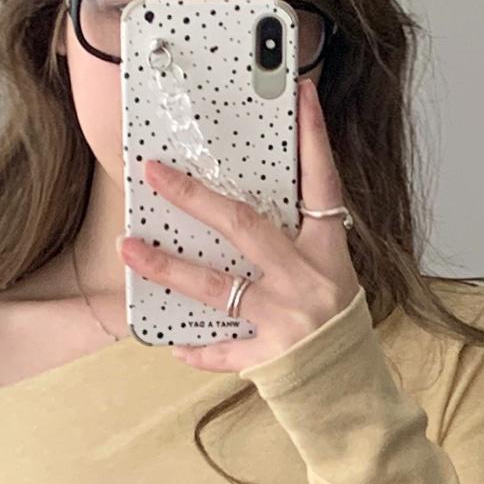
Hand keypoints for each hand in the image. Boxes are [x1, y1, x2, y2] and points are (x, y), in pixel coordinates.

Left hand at [122, 71, 359, 368]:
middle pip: (245, 227)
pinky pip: (222, 351)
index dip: (314, 137)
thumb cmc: (339, 326)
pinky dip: (195, 348)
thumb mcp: (333, 273)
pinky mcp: (269, 359)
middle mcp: (307, 280)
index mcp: (328, 253)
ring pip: (216, 287)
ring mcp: (286, 320)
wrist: (353, 391)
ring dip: (167, 267)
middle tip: (156, 174)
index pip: (323, 184)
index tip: (301, 93)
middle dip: (196, 198)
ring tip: (130, 247)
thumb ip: (297, 243)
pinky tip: (170, 342)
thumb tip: (243, 209)